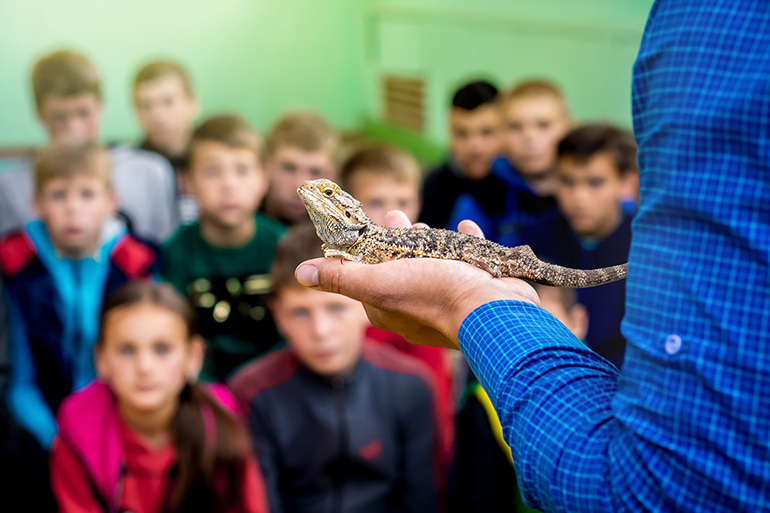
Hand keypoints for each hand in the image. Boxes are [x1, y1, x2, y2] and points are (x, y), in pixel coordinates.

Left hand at [295, 211, 538, 348]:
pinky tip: (466, 228)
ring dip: (428, 241)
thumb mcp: (380, 282)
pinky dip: (464, 244)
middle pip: (399, 268)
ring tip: (428, 225)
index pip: (367, 276)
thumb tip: (301, 273)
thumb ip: (342, 277)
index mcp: (389, 308)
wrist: (493, 311)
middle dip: (397, 240)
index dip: (366, 250)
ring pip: (433, 265)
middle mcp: (416, 308)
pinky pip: (468, 263)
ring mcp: (448, 300)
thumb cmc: (434, 295)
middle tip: (398, 216)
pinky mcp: (476, 290)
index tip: (371, 227)